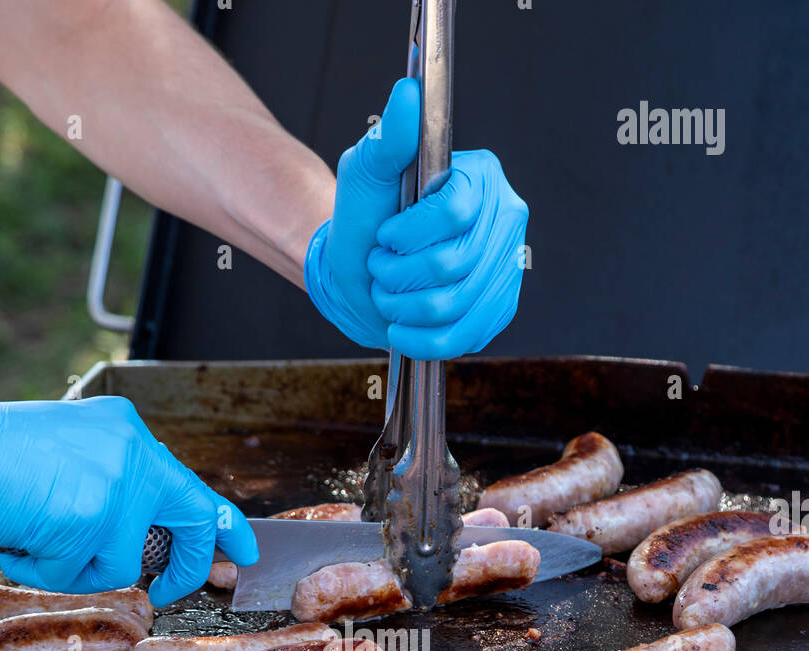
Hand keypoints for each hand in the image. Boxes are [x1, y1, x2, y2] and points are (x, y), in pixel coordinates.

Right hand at [0, 396, 257, 605]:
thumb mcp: (71, 456)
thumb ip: (114, 486)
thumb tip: (145, 538)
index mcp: (128, 434)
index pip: (192, 484)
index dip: (225, 524)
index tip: (245, 551)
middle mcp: (133, 453)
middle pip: (194, 523)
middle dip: (189, 567)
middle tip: (170, 591)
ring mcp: (116, 487)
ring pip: (121, 565)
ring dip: (74, 568)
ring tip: (32, 537)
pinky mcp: (93, 519)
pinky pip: (76, 576)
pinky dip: (41, 571)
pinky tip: (17, 539)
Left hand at [368, 149, 528, 359]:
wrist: (360, 271)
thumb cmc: (365, 215)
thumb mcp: (366, 170)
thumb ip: (387, 137)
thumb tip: (407, 96)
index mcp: (482, 177)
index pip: (455, 214)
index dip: (408, 234)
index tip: (386, 233)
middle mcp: (506, 219)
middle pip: (453, 264)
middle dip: (399, 273)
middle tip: (381, 266)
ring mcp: (507, 268)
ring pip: (453, 304)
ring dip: (402, 305)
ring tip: (388, 291)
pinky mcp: (498, 310)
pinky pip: (462, 337)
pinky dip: (420, 338)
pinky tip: (400, 326)